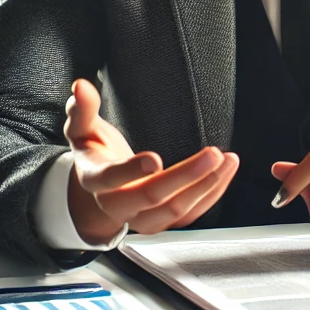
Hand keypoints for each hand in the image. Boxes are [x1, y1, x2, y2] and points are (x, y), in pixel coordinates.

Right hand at [64, 78, 239, 244]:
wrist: (99, 193)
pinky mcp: (163, 222)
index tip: (155, 159)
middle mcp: (117, 205)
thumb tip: (81, 87)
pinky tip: (225, 172)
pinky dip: (211, 194)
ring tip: (227, 160)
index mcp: (95, 180)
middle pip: (151, 197)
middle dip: (185, 176)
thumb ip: (82, 109)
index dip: (131, 171)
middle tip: (213, 154)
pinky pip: (190, 216)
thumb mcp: (82, 130)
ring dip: (206, 186)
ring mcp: (141, 218)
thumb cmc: (96, 155)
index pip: (110, 179)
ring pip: (175, 211)